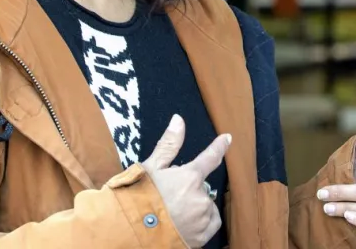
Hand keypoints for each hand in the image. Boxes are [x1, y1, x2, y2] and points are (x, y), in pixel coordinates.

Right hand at [142, 114, 229, 247]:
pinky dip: (200, 223)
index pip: (210, 158)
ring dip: (196, 207)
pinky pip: (209, 226)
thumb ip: (168, 144)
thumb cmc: (137, 197)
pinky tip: (184, 225)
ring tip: (174, 213)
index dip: (219, 147)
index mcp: (190, 177)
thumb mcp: (150, 168)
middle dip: (190, 189)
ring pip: (206, 208)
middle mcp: (201, 198)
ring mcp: (202, 220)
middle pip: (202, 188)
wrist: (128, 233)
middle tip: (169, 196)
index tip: (227, 139)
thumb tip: (178, 119)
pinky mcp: (201, 238)